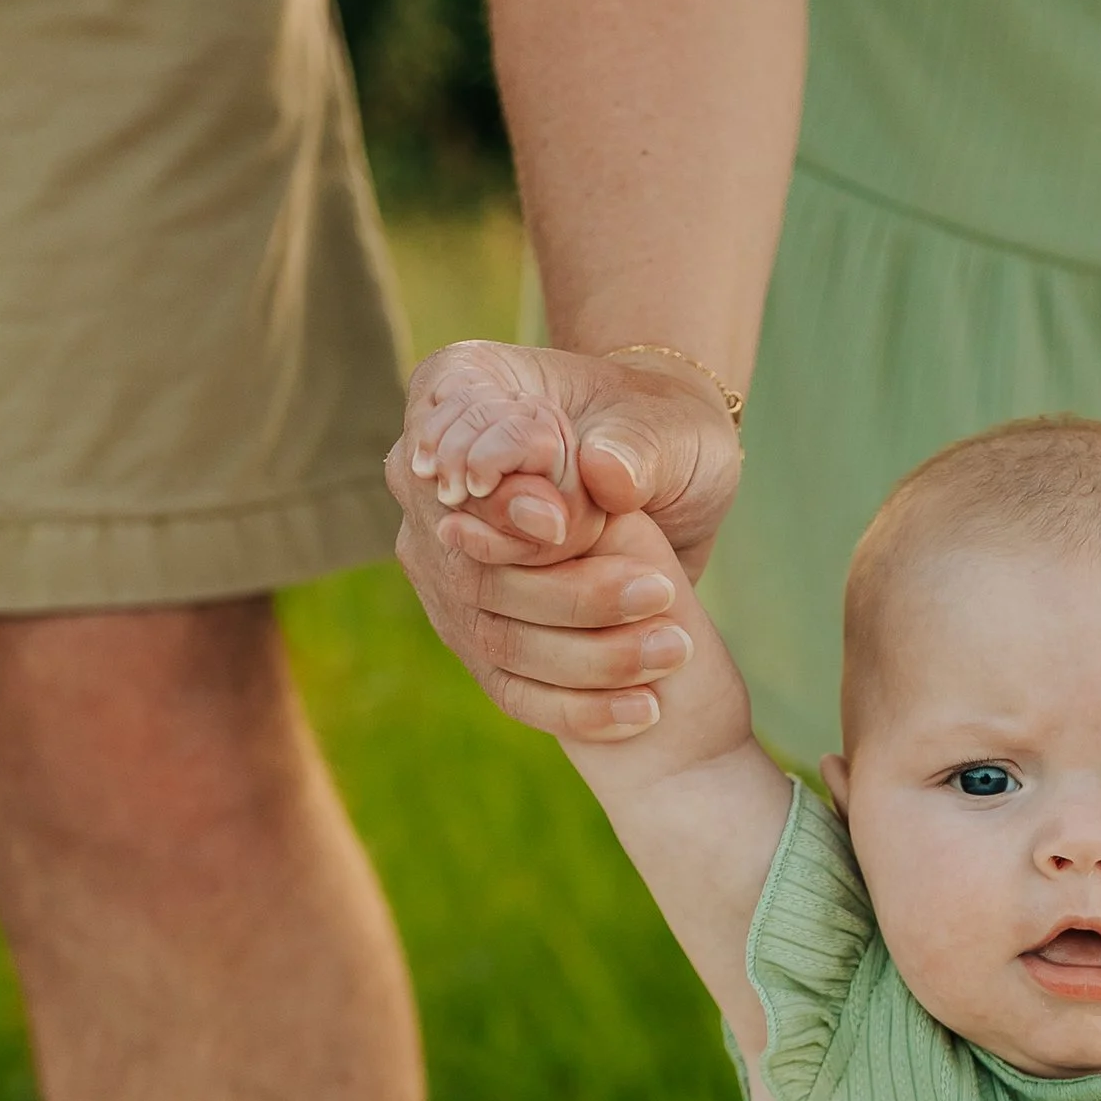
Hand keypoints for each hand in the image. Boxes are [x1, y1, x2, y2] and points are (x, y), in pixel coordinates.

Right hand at [389, 342, 741, 738]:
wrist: (668, 477)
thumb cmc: (663, 431)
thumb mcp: (668, 423)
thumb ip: (633, 444)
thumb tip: (603, 476)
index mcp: (459, 389)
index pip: (451, 453)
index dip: (498, 501)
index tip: (564, 525)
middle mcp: (427, 478)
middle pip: (472, 561)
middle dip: (569, 591)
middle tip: (659, 593)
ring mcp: (439, 562)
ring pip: (493, 632)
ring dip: (588, 654)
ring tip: (673, 649)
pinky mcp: (468, 628)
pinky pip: (509, 684)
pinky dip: (577, 706)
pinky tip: (644, 711)